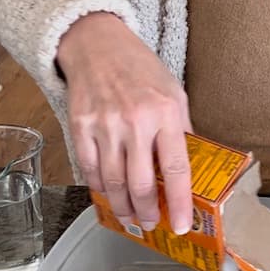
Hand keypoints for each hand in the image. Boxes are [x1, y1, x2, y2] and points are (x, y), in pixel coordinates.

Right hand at [57, 12, 192, 233]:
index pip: (176, 168)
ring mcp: (105, 126)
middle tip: (151, 225)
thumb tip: (188, 167)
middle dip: (148, 212)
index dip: (180, 202)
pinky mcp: (81, 127)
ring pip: (113, 183)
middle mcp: (135, 121)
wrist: (98, 45)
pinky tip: (108, 195)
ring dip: (123, 207)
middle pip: (141, 183)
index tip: (181, 225)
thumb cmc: (140, 68)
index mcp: (165, 112)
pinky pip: (90, 169)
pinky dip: (99, 188)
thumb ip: (180, 129)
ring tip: (131, 218)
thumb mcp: (173, 92)